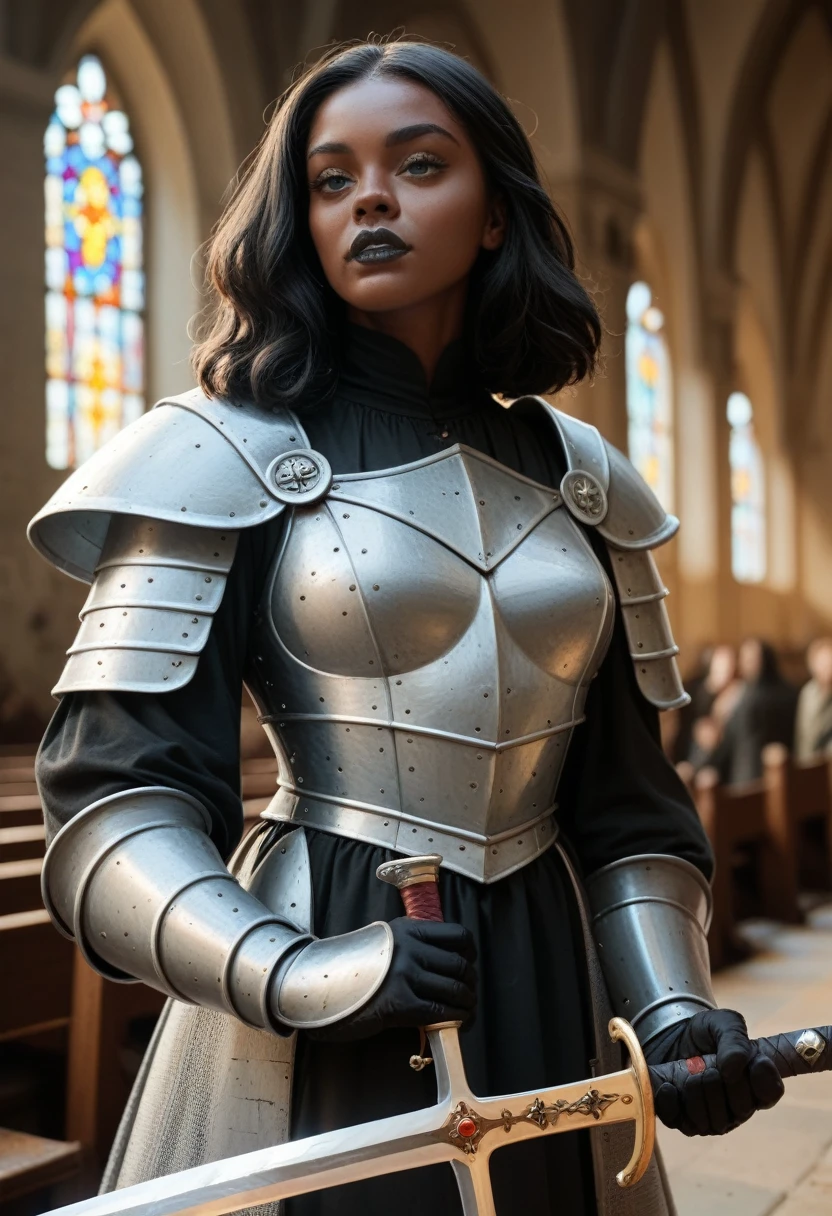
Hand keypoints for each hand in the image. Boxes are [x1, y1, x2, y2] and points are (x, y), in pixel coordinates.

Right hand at [309, 917, 476, 1041]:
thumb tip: (448, 963)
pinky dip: (456, 1020)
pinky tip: (456, 1024)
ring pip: (455, 990)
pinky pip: (441, 1012)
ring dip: (467, 1005)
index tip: (468, 966)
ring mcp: (404, 974)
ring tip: (464, 1013)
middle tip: (467, 996)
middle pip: (460, 966)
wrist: (317, 986)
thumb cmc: (352, 969)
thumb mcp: (384, 944)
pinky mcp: (399, 1003)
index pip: (458, 935)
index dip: (470, 954)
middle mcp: (409, 947)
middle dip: (470, 985)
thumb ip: (412, 946)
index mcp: (408, 929)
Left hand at [646, 1008, 783, 1135]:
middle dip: (720, 1080)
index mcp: (754, 1084)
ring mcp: (712, 1119)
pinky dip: (673, 1102)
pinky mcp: (684, 1121)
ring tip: (689, 1070)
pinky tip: (670, 1085)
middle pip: (741, 1109)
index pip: (771, 1092)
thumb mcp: (723, 1023)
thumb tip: (733, 1070)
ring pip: (714, 1122)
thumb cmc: (704, 1033)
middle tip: (708, 1062)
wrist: (669, 1037)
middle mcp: (737, 1109)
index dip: (762, 1077)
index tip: (753, 1059)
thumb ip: (734, 1040)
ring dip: (697, 1089)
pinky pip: (683, 1124)